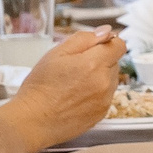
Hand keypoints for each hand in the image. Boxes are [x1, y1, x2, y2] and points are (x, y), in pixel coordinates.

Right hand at [11, 27, 126, 147]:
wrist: (32, 121)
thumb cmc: (40, 87)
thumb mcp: (56, 53)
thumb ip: (84, 38)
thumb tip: (105, 32)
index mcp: (94, 64)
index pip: (119, 45)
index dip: (107, 42)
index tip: (97, 45)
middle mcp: (105, 82)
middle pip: (114, 62)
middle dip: (99, 60)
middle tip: (75, 67)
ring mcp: (105, 100)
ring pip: (110, 80)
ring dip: (99, 77)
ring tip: (73, 84)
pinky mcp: (102, 113)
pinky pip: (105, 96)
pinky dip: (95, 94)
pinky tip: (75, 97)